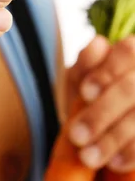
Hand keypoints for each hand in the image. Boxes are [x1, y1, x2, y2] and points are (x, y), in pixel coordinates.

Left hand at [67, 35, 134, 172]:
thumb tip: (98, 43)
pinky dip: (133, 152)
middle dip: (102, 114)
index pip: (129, 51)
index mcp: (134, 52)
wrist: (99, 126)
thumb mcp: (82, 76)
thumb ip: (87, 62)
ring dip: (114, 138)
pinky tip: (115, 163)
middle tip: (76, 136)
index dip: (108, 72)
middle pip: (132, 88)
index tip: (86, 93)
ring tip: (88, 156)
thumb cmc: (92, 94)